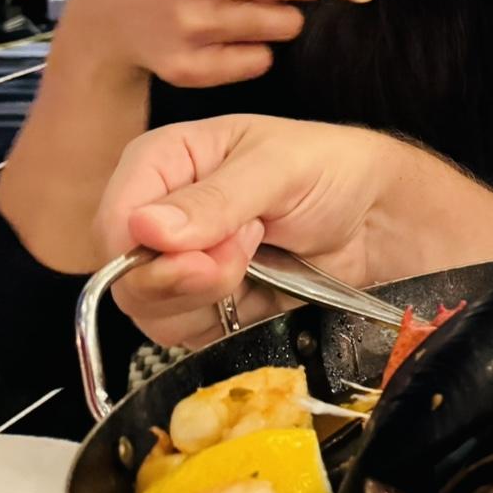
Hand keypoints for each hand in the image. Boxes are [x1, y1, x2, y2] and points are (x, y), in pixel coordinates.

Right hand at [96, 115, 399, 346]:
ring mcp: (180, 262)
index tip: (198, 252)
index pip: (116, 214)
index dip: (142, 247)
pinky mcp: (203, 304)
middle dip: (183, 276)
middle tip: (245, 252)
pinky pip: (183, 333)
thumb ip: (217, 199)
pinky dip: (219, 320)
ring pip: (150, 308)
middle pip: (124, 271)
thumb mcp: (280, 168)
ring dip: (207, 296)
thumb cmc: (332, 169)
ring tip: (258, 255)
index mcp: (167, 159)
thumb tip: (146, 229)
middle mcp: (161, 212)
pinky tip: (259, 287)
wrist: (376, 218)